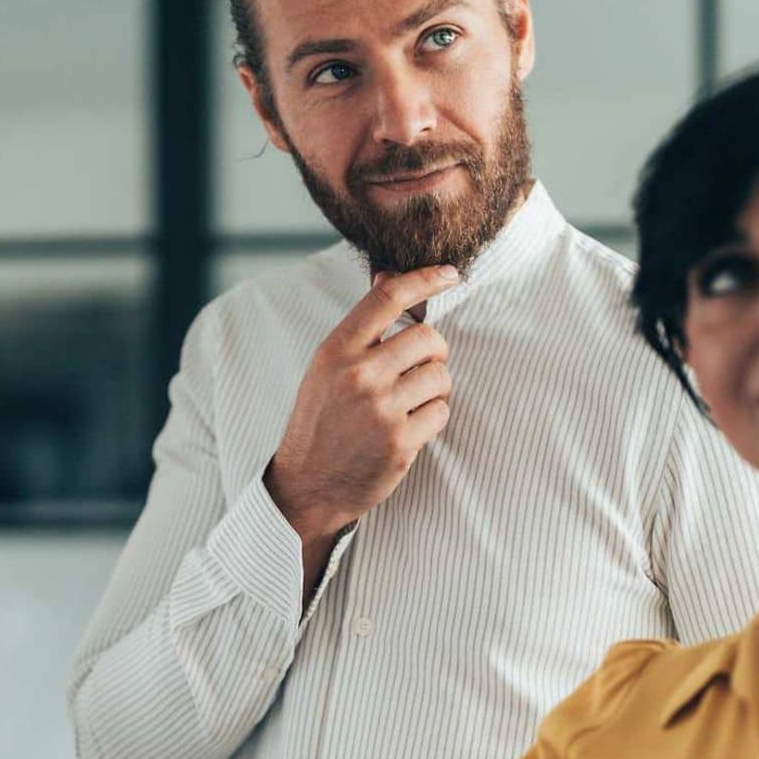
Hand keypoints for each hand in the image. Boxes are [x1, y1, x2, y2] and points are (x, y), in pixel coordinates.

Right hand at [265, 265, 459, 586]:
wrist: (307, 485)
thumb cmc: (319, 422)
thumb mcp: (325, 368)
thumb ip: (359, 329)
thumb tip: (387, 278)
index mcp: (336, 350)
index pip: (388, 297)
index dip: (426, 279)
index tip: (451, 274)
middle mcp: (359, 375)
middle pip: (428, 338)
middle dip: (434, 352)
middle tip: (420, 369)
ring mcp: (381, 410)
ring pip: (440, 376)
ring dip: (435, 388)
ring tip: (411, 403)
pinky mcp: (400, 443)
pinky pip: (441, 412)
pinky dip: (433, 418)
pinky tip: (410, 428)